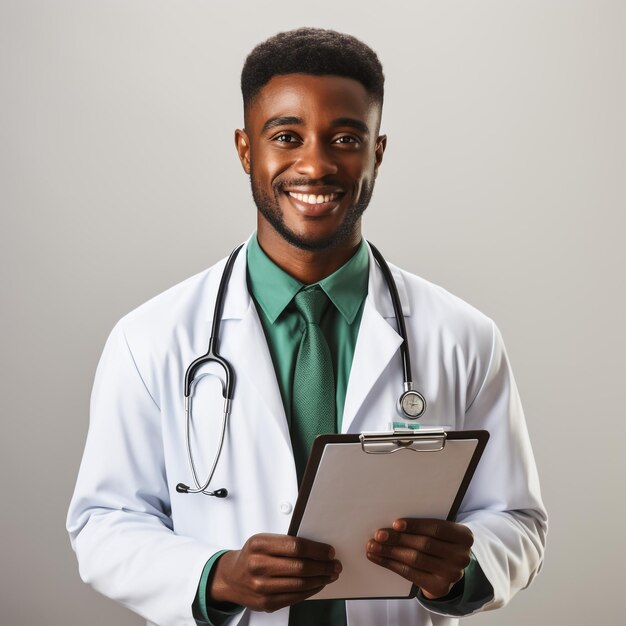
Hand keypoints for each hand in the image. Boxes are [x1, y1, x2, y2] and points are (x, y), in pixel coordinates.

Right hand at [209, 533, 341, 611]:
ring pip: (300, 584)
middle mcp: (258, 565)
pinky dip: (310, 591)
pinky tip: (317, 585)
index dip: (317, 550)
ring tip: (329, 575)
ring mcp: (261, 587)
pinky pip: (294, 598)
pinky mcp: (266, 603)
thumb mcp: (263, 540)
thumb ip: (285, 543)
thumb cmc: (251, 556)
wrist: (231, 577)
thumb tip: (316, 548)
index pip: (296, 546)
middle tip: (334, 564)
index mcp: (259, 545)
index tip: (329, 551)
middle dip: (323, 566)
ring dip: (320, 580)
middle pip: (300, 567)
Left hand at [366, 518, 472, 599]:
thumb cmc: (441, 542)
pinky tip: (379, 558)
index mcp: (463, 536)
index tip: (395, 524)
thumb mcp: (441, 531)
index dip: (415, 526)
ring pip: (415, 560)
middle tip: (378, 535)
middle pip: (424, 545)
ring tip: (373, 546)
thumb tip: (394, 523)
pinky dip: (391, 565)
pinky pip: (410, 574)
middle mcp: (461, 556)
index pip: (437, 529)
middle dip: (398, 539)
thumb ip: (425, 526)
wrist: (451, 568)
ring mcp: (451, 574)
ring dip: (390, 552)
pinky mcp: (439, 588)